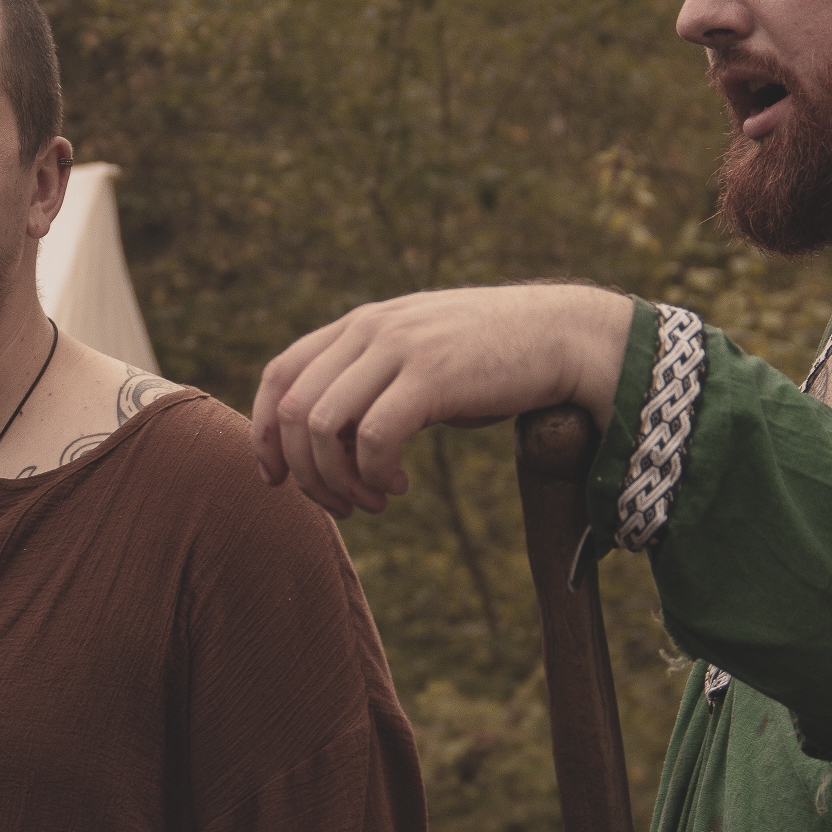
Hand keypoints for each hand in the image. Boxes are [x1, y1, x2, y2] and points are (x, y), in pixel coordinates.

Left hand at [252, 284, 633, 516]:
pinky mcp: (431, 375)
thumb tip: (327, 443)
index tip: (275, 478)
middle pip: (292, 410)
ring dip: (339, 481)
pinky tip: (398, 488)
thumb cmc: (493, 359)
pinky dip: (374, 475)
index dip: (264, 432)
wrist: (566, 336)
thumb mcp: (417, 360)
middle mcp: (369, 329)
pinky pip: (372, 438)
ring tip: (374, 501)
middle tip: (340, 506)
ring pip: (321, 427)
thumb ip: (371, 384)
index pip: (279, 375)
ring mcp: (398, 347)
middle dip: (305, 473)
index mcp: (359, 324)